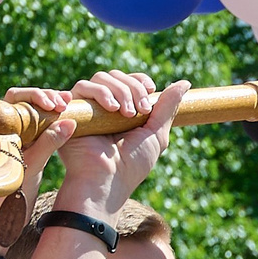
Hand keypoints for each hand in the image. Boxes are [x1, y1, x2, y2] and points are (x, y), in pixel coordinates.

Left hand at [0, 85, 75, 252]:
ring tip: (70, 108)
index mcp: (0, 129)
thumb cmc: (7, 195)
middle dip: (46, 98)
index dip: (34, 95)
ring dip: (53, 110)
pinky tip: (71, 122)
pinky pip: (43, 129)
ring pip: (36, 115)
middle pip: (27, 103)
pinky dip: (56, 123)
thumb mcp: (31, 166)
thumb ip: (49, 142)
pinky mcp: (29, 150)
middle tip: (65, 103)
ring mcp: (19, 139)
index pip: (15, 98)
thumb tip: (69, 122)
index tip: (53, 104)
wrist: (0, 220)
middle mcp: (8, 130)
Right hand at [54, 71, 186, 216]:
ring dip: (120, 91)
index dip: (140, 80)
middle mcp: (104, 108)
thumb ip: (167, 108)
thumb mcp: (156, 135)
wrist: (106, 182)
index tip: (151, 89)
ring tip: (127, 114)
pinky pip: (82, 87)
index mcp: (123, 111)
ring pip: (101, 78)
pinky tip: (112, 109)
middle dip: (133, 88)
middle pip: (116, 76)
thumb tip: (184, 83)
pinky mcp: (73, 112)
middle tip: (140, 111)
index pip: (129, 81)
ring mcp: (88, 109)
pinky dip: (100, 92)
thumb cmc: (131, 166)